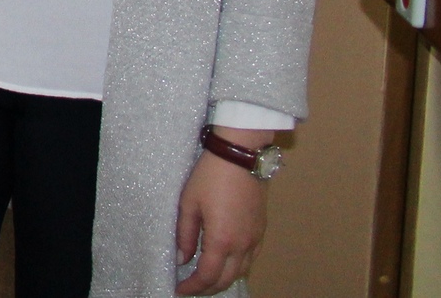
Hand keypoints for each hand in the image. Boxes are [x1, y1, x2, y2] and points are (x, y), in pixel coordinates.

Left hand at [174, 145, 268, 293]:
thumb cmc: (210, 176)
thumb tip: (182, 258)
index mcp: (222, 240)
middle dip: (208, 288)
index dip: (193, 287)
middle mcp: (242, 245)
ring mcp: (255, 238)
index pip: (208, 276)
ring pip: (241, 271)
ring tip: (205, 277)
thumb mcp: (188, 203)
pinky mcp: (261, 230)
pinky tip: (225, 262)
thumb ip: (184, 234)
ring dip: (223, 279)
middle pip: (227, 279)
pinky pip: (251, 258)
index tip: (179, 289)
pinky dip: (237, 267)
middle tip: (191, 287)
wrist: (240, 156)